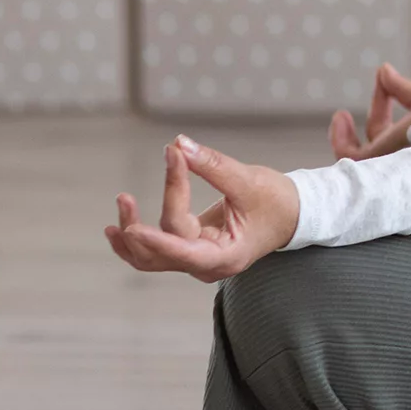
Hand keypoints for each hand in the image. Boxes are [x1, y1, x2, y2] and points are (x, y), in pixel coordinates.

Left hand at [104, 136, 300, 281]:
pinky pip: (155, 251)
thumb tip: (179, 144)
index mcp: (226, 257)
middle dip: (139, 227)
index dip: (166, 215)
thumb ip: (213, 166)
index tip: (155, 184)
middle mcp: (207, 265)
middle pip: (159, 255)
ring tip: (121, 205)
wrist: (292, 215)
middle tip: (125, 196)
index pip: (183, 244)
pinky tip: (118, 227)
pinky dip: (137, 240)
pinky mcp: (189, 248)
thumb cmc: (277, 202)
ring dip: (131, 236)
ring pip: (150, 258)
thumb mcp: (250, 181)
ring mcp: (196, 259)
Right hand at [330, 62, 410, 160]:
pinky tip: (340, 119)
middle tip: (348, 109)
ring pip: (358, 159)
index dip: (380, 104)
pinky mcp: (377, 166)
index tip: (381, 79)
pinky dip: (341, 141)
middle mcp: (401, 161)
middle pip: (375, 145)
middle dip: (366, 122)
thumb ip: (402, 88)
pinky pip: (351, 160)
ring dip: (344, 138)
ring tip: (340, 117)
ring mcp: (389, 166)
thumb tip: (383, 70)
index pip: (389, 130)